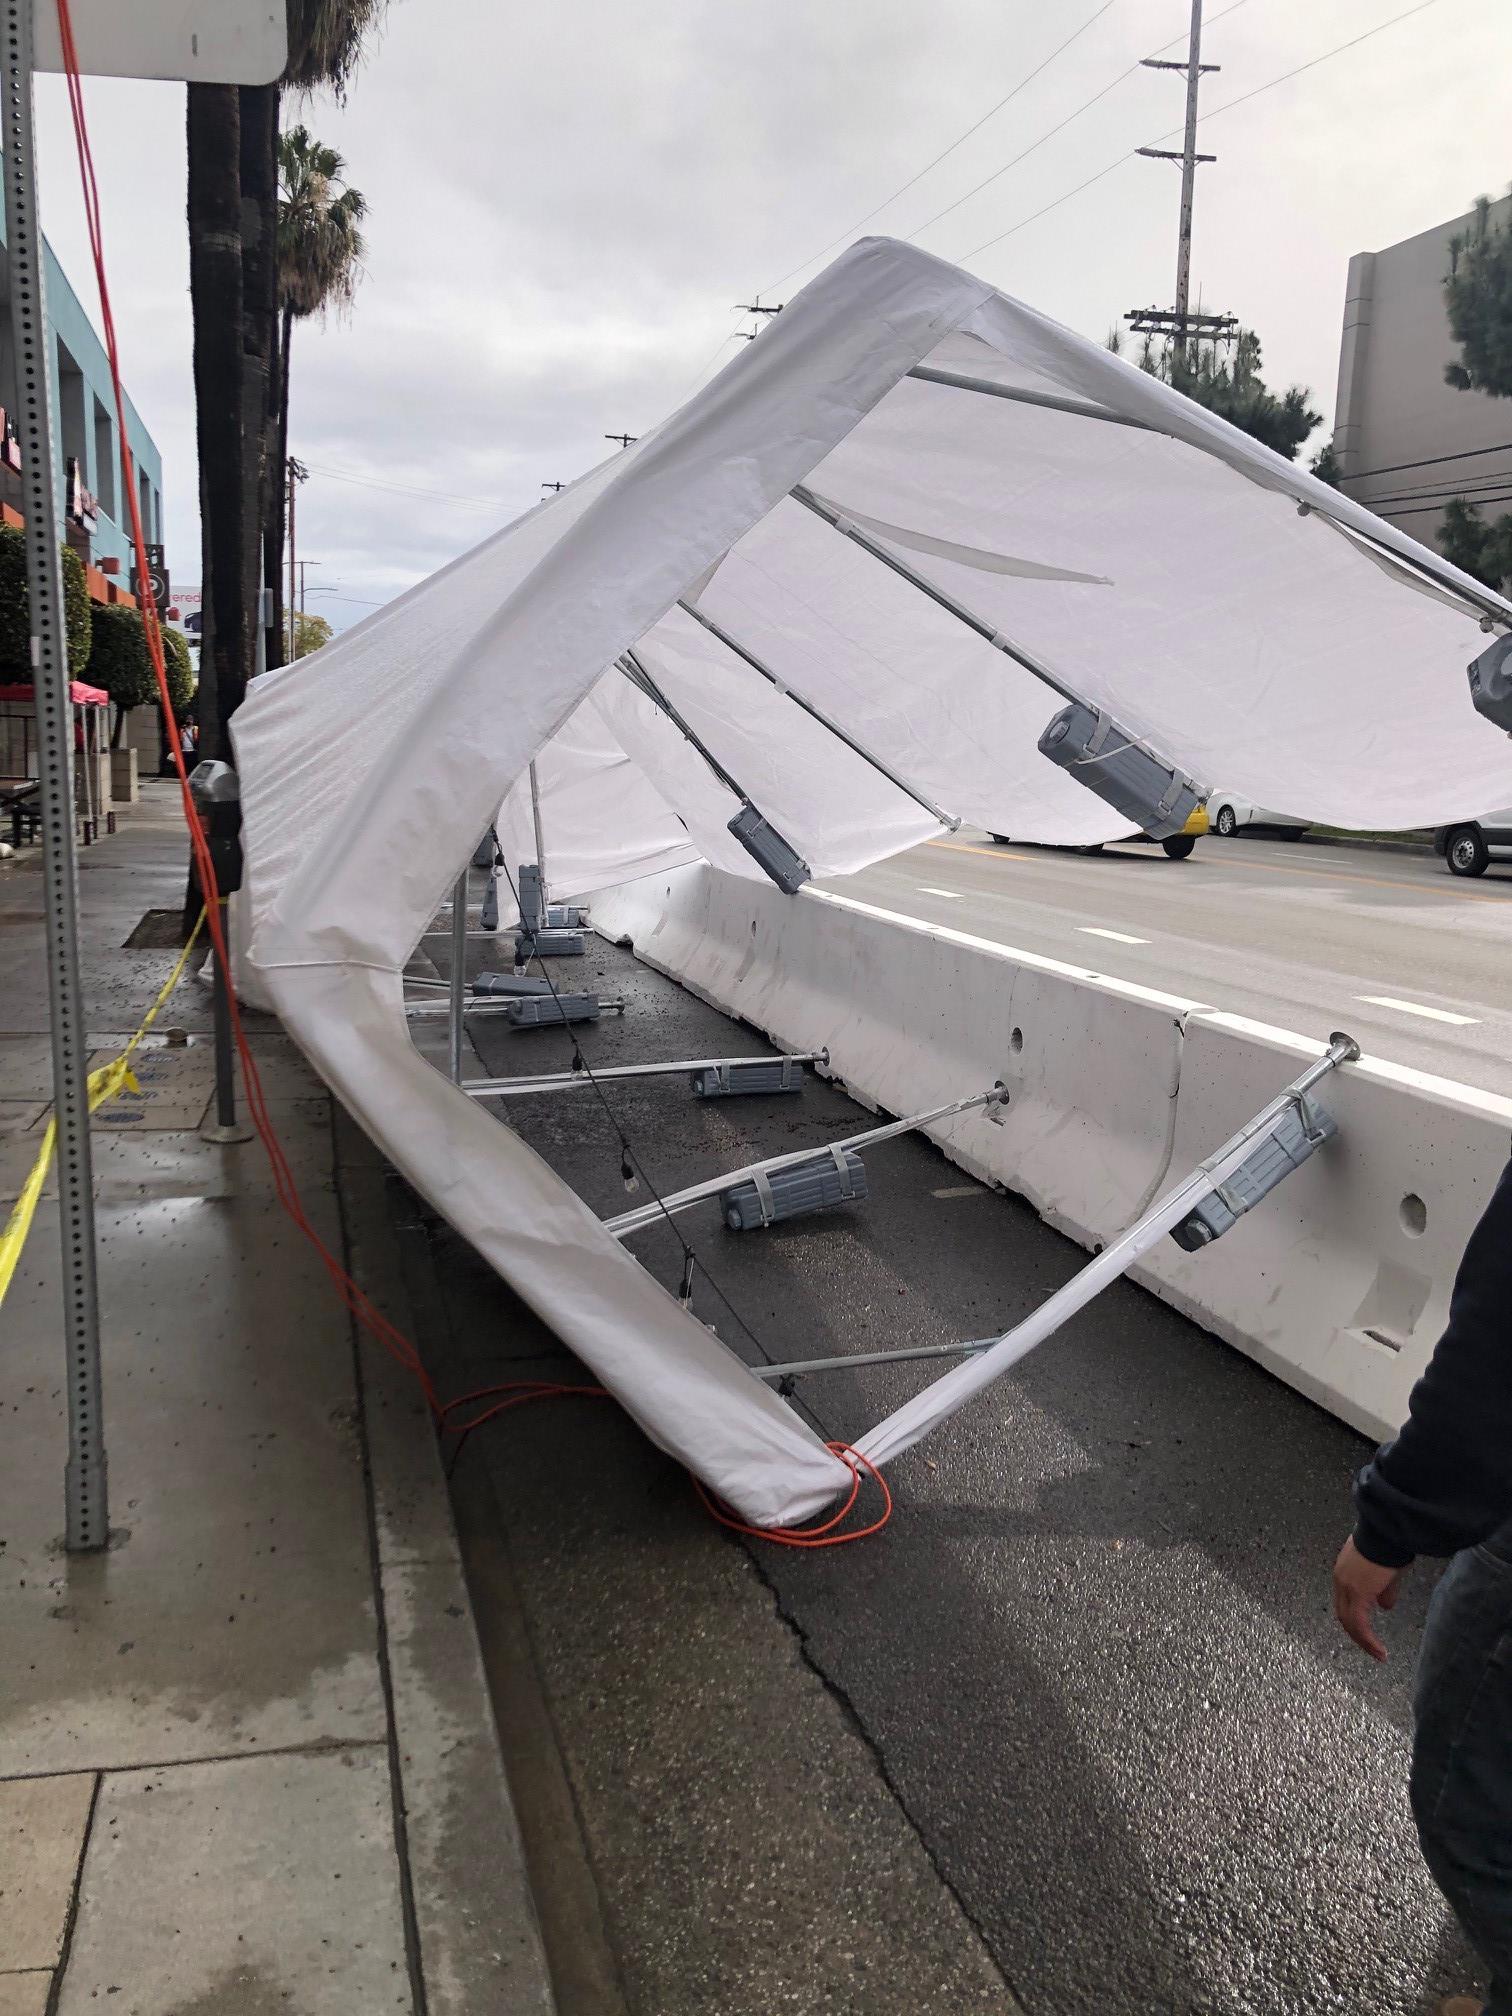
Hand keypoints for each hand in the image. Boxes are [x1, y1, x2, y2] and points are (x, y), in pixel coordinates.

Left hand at [1332, 1536, 1404, 1660]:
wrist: (1388, 1531)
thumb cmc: (1389, 1544)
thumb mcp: (1386, 1570)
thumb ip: (1384, 1589)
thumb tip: (1386, 1606)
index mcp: (1345, 1571)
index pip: (1345, 1601)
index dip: (1355, 1617)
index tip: (1366, 1631)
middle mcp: (1341, 1579)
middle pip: (1343, 1614)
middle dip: (1357, 1633)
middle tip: (1371, 1647)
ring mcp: (1347, 1587)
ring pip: (1350, 1622)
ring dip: (1363, 1641)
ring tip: (1377, 1654)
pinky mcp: (1358, 1594)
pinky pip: (1359, 1624)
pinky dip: (1368, 1640)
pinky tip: (1380, 1651)